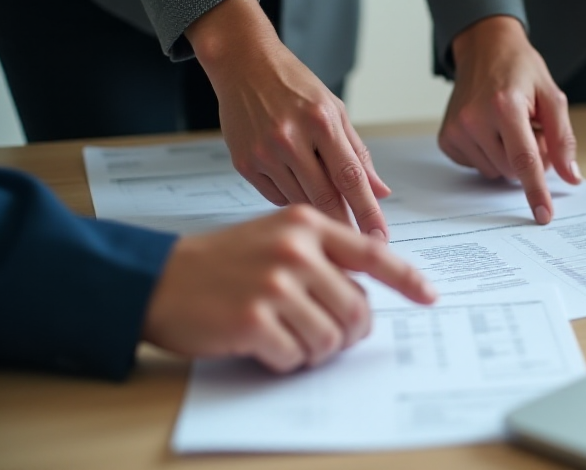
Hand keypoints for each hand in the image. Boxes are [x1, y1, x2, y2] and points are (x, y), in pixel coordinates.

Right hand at [143, 205, 436, 372]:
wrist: (157, 278)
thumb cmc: (220, 261)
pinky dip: (286, 360)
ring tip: (288, 336)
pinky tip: (264, 344)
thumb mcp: (275, 237)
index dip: (406, 279)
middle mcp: (295, 251)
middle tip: (327, 335)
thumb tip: (366, 292)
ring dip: (315, 349)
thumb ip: (322, 254)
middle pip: (357, 309)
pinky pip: (297, 356)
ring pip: (331, 337)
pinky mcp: (254, 320)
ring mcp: (274, 285)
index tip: (428, 296)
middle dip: (349, 332)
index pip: (373, 253)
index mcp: (305, 226)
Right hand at [186, 0, 390, 240]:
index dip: (368, 211)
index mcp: (321, 121)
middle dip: (345, 222)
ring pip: (300, 199)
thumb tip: (380, 190)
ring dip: (317, 208)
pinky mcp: (243, 163)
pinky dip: (290, 196)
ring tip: (324, 199)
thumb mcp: (335, 110)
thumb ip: (358, 153)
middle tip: (357, 239)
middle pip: (324, 196)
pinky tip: (294, 180)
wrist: (244, 64)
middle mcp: (290, 137)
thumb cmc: (292, 84)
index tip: (380, 236)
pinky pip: (275, 196)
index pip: (351, 178)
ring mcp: (263, 152)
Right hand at [444, 16, 582, 223]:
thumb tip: (570, 177)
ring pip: (495, 171)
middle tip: (532, 131)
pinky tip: (490, 131)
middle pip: (512, 170)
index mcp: (505, 106)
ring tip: (509, 127)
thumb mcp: (552, 96)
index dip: (536, 191)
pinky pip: (477, 166)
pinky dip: (489, 155)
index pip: (524, 160)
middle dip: (528, 160)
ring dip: (508, 157)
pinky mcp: (447, 138)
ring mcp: (457, 129)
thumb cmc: (520, 70)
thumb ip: (562, 139)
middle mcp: (475, 119)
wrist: (484, 48)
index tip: (543, 215)